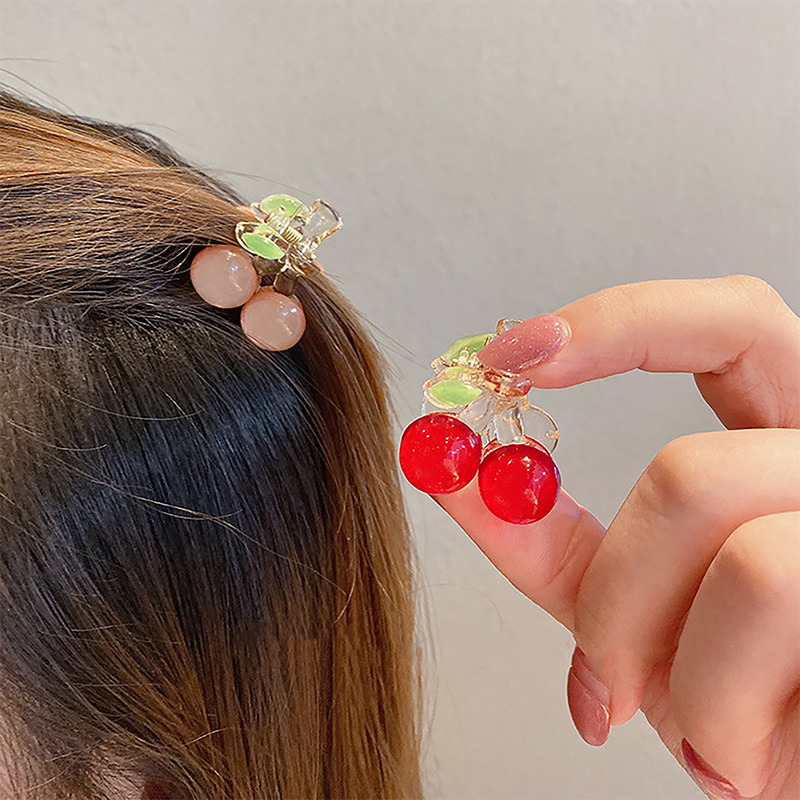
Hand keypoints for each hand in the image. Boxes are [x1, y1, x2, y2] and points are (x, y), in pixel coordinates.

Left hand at [432, 275, 799, 798]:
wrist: (798, 785)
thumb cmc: (732, 695)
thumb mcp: (630, 607)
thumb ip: (544, 536)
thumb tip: (448, 472)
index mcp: (779, 444)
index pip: (727, 324)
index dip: (619, 321)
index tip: (510, 360)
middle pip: (692, 474)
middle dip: (616, 592)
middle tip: (604, 663)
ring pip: (738, 559)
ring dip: (675, 670)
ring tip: (698, 729)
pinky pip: (770, 611)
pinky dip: (719, 714)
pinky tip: (738, 750)